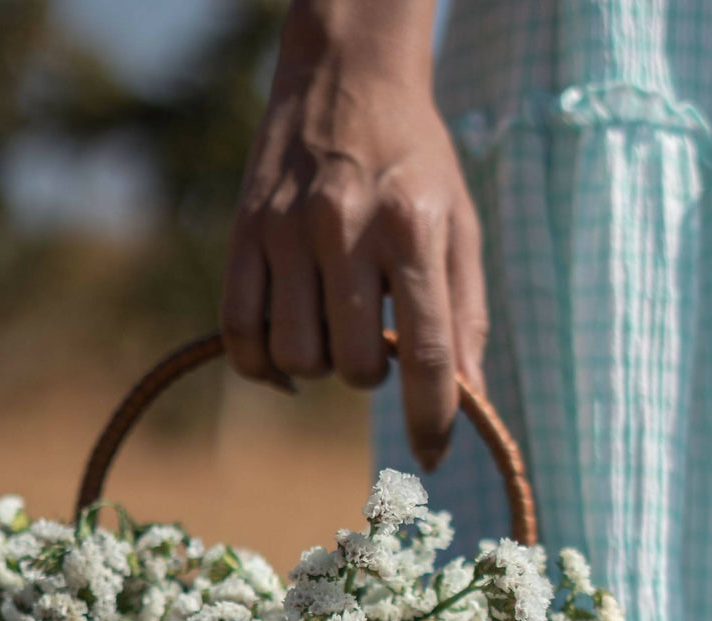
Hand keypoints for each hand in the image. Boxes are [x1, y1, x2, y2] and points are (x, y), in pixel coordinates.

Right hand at [221, 22, 487, 471]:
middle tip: (377, 338)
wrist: (345, 74)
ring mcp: (286, 230)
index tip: (433, 456)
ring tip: (336, 328)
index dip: (432, 420)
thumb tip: (471, 405)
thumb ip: (466, 317)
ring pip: (297, 358)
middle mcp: (344, 228)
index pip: (427, 354)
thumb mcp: (460, 227)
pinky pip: (241, 335)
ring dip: (321, 366)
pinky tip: (288, 358)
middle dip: (371, 374)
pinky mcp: (243, 233)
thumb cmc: (416, 161)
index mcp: (411, 228)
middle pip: (354, 366)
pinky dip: (265, 366)